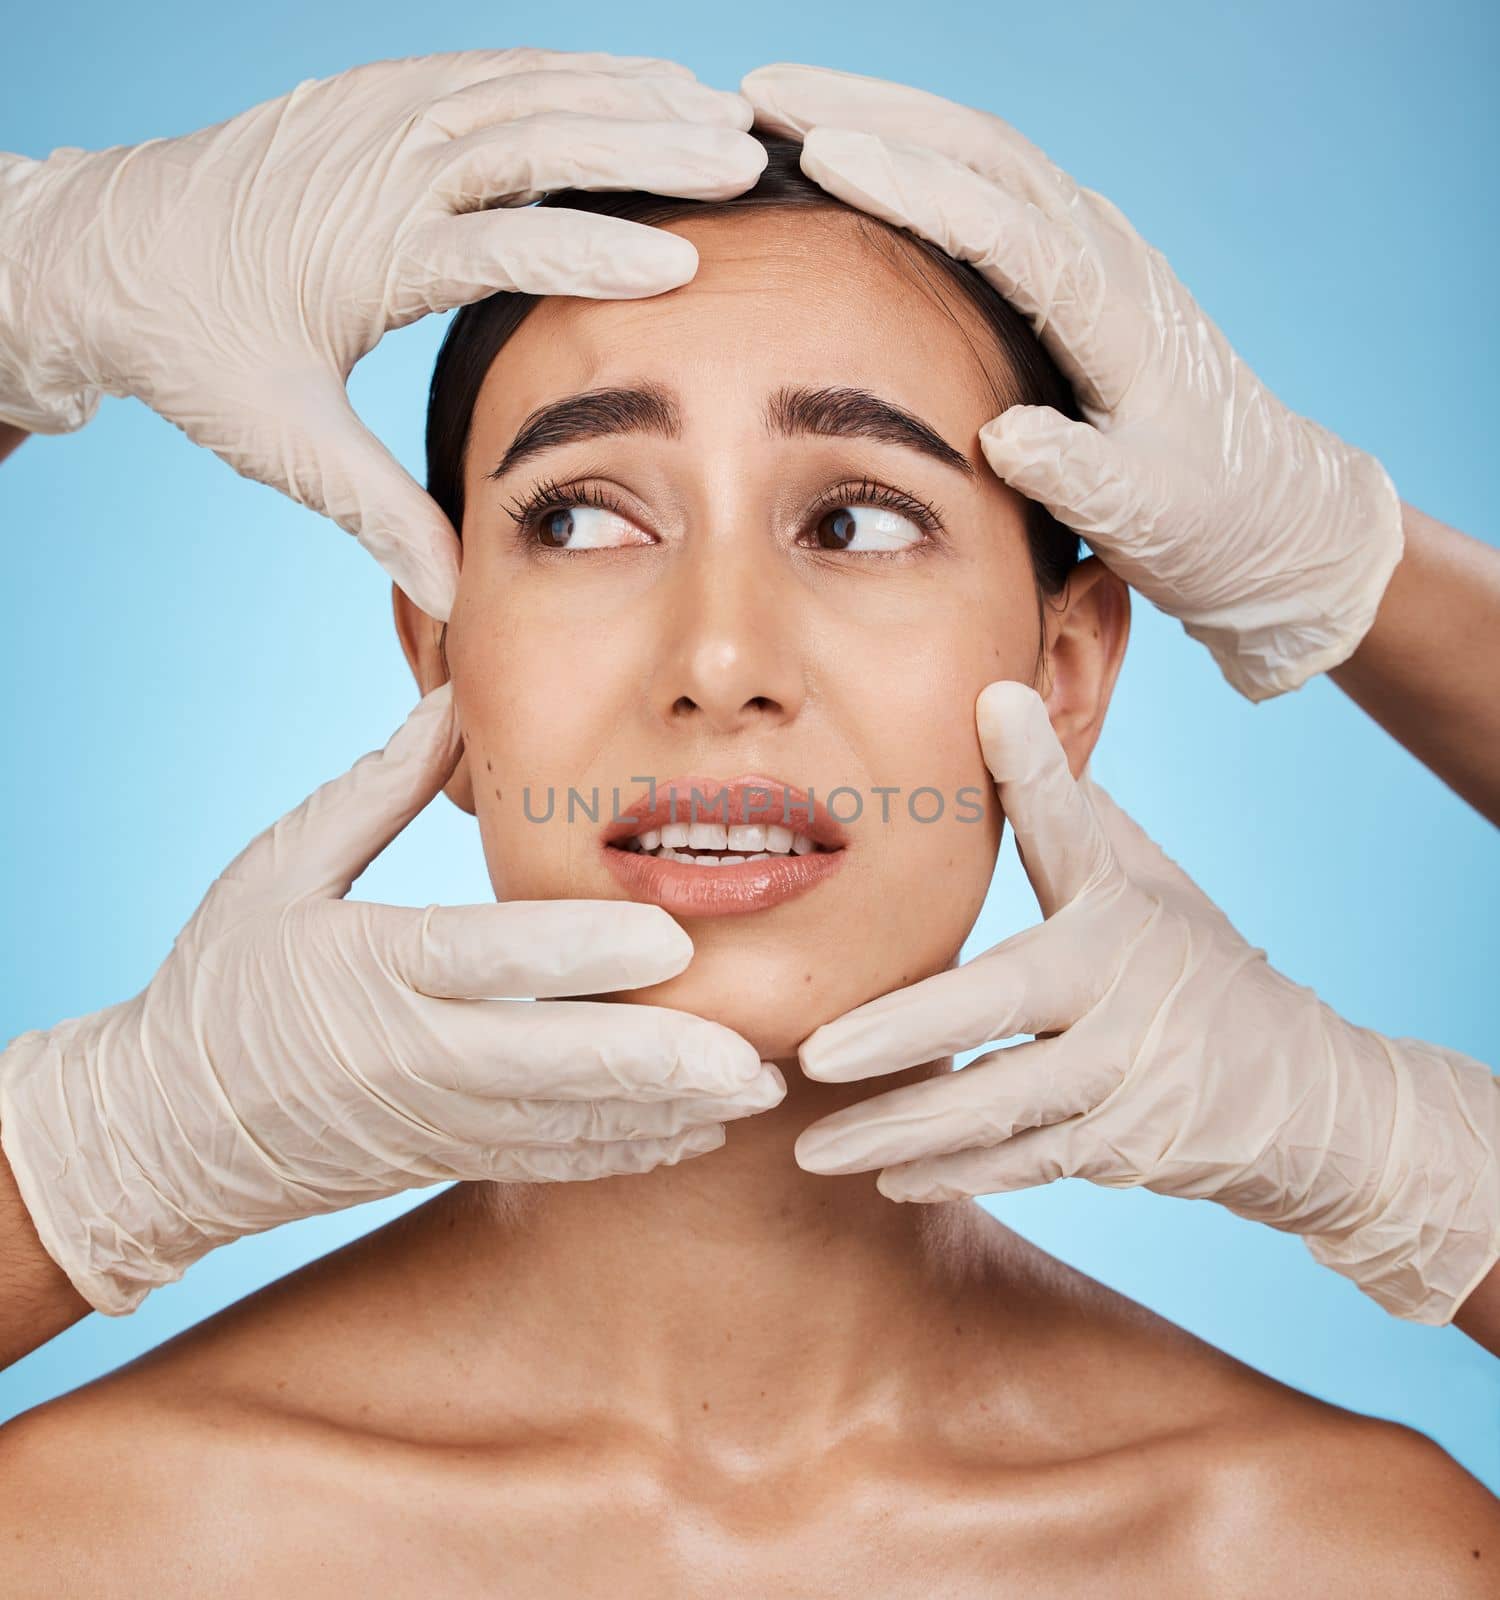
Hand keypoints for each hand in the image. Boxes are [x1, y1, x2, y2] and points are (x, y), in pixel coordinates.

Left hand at [0, 49, 764, 618]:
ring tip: (719, 110)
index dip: (598, 251)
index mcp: (368, 252)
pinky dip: (569, 73)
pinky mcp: (373, 95)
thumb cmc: (196, 346)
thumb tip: (457, 601)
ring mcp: (376, 117)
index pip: (504, 242)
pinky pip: (488, 71)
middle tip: (744, 155)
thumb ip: (380, 513)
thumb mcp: (282, 440)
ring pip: (523, 91)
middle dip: (648, 145)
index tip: (686, 263)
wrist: (104, 249)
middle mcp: (379, 167)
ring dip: (626, 96)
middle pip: (535, 140)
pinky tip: (632, 82)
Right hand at [0, 683, 783, 1315]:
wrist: (160, 1135)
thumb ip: (376, 788)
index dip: (582, 955)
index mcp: (367, 966)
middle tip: (754, 1052)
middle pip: (553, 1063)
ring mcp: (433, 1119)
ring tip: (757, 1094)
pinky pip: (549, 1162)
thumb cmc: (222, 986)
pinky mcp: (447, 1156)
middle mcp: (409, 1053)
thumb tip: (455, 702)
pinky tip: (692, 1136)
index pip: (489, 957)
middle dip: (662, 1062)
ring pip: (569, 1126)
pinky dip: (624, 1153)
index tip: (671, 941)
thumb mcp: (278, 870)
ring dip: (667, 1114)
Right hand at [741, 64, 1402, 701]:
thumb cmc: (1209, 520)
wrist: (1273, 512)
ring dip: (884, 119)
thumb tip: (1004, 436)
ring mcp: (1095, 251)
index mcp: (1117, 314)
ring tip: (781, 106)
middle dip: (871, 112)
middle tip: (762, 91)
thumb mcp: (1149, 516)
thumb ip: (1082, 477)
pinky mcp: (1078, 266)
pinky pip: (988, 187)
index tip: (821, 154)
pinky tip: (855, 158)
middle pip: (982, 153)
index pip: (1003, 225)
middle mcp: (1107, 257)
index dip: (913, 186)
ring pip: (981, 155)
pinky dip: (914, 156)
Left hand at [792, 681, 1498, 1325]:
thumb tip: (999, 703)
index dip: (1032, 773)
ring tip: (810, 1148)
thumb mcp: (1152, 883)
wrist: (1311, 1099)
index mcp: (1120, 911)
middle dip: (900, 1039)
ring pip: (998, 1110)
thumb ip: (1071, 815)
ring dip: (900, 1132)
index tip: (991, 710)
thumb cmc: (1199, 969)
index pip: (1067, 835)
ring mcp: (1128, 1079)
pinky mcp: (1126, 1148)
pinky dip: (956, 1172)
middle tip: (811, 1055)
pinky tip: (886, 1177)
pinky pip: (1025, 1163)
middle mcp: (1124, 992)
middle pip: (1001, 1013)